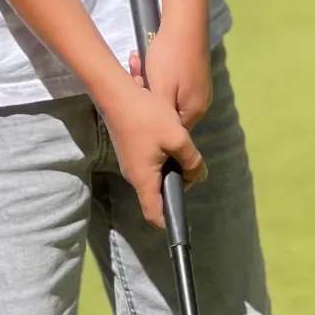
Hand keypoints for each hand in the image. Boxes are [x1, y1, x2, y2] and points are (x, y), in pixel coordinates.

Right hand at [100, 77, 204, 230]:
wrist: (116, 92)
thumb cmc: (146, 116)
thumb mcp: (177, 138)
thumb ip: (192, 160)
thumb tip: (199, 175)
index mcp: (144, 179)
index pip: (153, 214)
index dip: (168, 222)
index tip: (183, 216)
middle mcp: (134, 176)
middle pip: (157, 195)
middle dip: (177, 187)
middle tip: (192, 166)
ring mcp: (130, 164)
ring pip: (155, 178)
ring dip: (171, 170)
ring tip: (182, 149)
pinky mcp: (130, 152)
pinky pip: (150, 166)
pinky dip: (163, 160)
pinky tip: (170, 140)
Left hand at [136, 16, 211, 131]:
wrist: (185, 23)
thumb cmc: (170, 59)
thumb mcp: (160, 91)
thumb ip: (162, 117)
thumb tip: (163, 136)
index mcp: (194, 111)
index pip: (173, 134)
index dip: (153, 126)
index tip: (136, 112)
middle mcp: (200, 103)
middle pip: (169, 115)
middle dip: (148, 102)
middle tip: (133, 83)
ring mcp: (198, 89)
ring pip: (168, 97)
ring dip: (150, 87)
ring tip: (135, 68)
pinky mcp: (193, 75)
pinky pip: (172, 85)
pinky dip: (157, 78)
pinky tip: (144, 63)